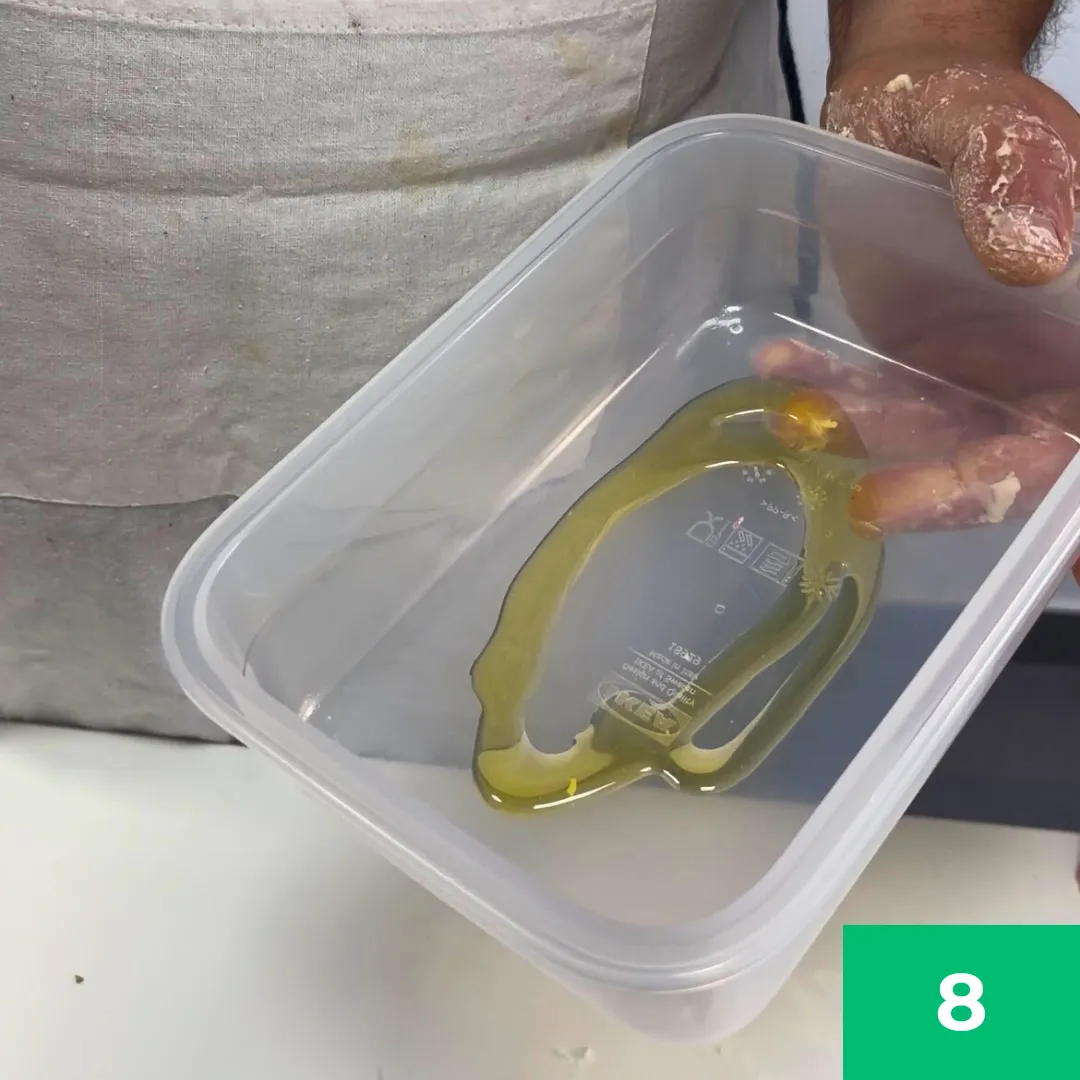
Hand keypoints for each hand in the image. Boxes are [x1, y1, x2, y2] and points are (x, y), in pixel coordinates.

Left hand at [794, 44, 1079, 574]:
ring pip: (937, 440)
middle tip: (873, 503)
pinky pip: (880, 403)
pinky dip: (831, 399)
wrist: (907, 111)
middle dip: (951, 488)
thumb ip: (1020, 177)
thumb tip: (1038, 255)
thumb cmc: (966, 109)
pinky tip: (780, 379)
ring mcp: (984, 377)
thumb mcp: (997, 129)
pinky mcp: (919, 373)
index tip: (1068, 561)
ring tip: (796, 421)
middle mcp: (1055, 366)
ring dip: (868, 442)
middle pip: (1023, 455)